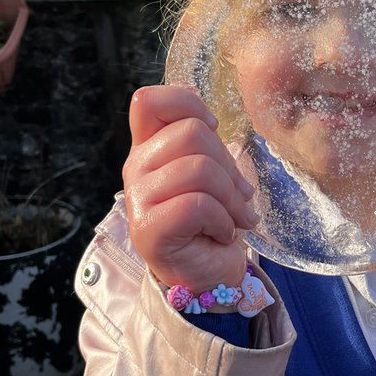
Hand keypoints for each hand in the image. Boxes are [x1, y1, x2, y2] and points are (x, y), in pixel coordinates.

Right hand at [123, 85, 257, 293]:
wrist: (208, 275)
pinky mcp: (148, 229)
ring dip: (231, 198)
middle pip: (191, 132)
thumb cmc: (211, 221)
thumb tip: (212, 125)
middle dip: (229, 164)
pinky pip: (197, 205)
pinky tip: (221, 234)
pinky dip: (222, 221)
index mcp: (148, 147)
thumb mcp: (210, 173)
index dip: (187, 104)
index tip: (212, 128)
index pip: (148, 101)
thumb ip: (204, 144)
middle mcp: (136, 167)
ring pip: (199, 168)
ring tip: (235, 218)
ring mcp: (138, 198)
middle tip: (238, 196)